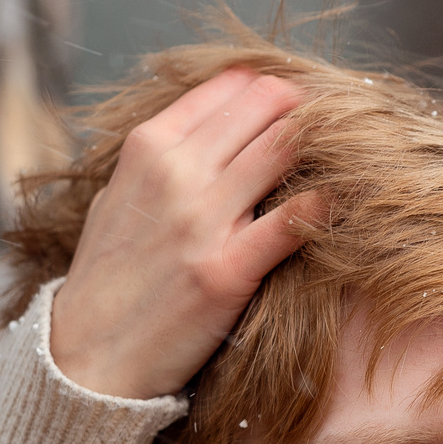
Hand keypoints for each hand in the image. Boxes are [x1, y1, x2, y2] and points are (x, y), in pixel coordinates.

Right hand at [47, 65, 324, 399]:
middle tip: (339, 134)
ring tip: (352, 161)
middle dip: (309, 112)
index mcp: (150, 145)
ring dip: (326, 149)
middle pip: (267, 105)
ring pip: (286, 147)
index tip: (303, 110)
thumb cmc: (111, 276)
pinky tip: (341, 204)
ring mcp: (201, 219)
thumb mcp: (120, 195)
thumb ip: (163, 157)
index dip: (277, 91)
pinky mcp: (227, 270)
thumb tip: (214, 124)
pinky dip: (325, 205)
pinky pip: (294, 219)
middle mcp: (175, 171)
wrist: (90, 357)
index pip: (233, 86)